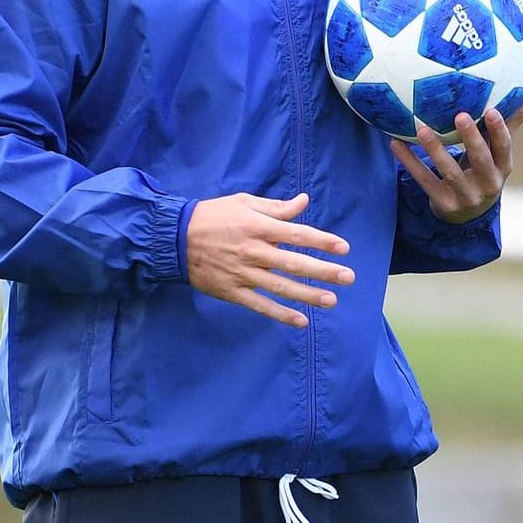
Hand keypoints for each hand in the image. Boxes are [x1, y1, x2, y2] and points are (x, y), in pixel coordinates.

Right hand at [185, 193, 354, 326]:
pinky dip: (281, 314)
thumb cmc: (213, 216)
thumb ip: (276, 207)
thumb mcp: (244, 203)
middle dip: (324, 271)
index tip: (344, 248)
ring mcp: (243, 273)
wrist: (174, 239)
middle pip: (295, 263)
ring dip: (308, 295)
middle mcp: (254, 251)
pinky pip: (260, 305)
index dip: (323, 241)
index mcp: (258, 226)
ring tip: (332, 300)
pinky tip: (301, 320)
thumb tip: (303, 202)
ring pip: (281, 287)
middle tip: (348, 277)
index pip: (298, 234)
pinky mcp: (232, 291)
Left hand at [390, 86, 522, 224]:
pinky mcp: (444, 204)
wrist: (468, 213)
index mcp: (503, 167)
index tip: (491, 110)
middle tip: (459, 115)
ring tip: (421, 129)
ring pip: (450, 172)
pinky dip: (411, 162)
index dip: (499, 129)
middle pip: (480, 159)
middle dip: (471, 138)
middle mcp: (488, 184)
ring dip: (435, 150)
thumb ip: (515, 119)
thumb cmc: (485, 168)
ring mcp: (465, 196)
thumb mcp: (500, 150)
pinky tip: (397, 143)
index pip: (504, 147)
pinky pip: (425, 181)